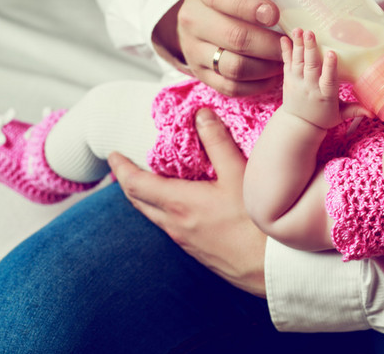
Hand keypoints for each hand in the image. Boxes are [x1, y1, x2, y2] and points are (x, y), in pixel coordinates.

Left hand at [108, 108, 266, 296]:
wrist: (270, 268)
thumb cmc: (255, 222)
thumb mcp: (238, 174)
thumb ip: (218, 142)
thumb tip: (201, 115)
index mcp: (178, 203)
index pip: (135, 184)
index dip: (121, 168)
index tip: (113, 155)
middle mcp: (175, 224)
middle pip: (139, 202)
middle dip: (129, 182)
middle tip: (126, 167)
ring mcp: (185, 241)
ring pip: (154, 216)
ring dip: (147, 198)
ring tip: (151, 183)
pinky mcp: (197, 250)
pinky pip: (170, 227)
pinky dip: (164, 211)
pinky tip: (181, 206)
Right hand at [152, 0, 283, 96]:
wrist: (200, 15)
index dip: (250, 7)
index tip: (275, 15)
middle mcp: (193, 20)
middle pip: (235, 37)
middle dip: (269, 44)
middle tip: (291, 44)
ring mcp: (194, 50)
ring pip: (235, 67)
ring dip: (266, 67)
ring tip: (283, 59)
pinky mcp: (201, 74)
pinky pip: (231, 87)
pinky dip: (257, 84)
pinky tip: (271, 75)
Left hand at [281, 29, 369, 129]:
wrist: (298, 124)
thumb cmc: (323, 118)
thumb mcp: (340, 116)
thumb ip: (356, 110)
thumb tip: (374, 112)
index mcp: (326, 95)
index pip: (328, 80)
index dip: (330, 67)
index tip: (332, 53)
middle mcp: (310, 87)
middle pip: (310, 66)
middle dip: (310, 48)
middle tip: (310, 32)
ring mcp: (297, 82)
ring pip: (298, 61)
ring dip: (298, 45)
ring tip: (299, 29)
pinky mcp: (288, 79)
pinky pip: (286, 62)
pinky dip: (285, 50)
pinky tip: (285, 37)